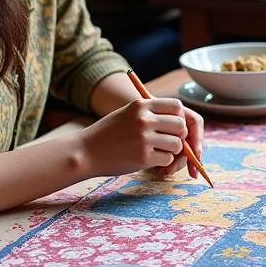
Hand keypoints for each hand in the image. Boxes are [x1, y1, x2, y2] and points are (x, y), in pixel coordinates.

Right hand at [81, 97, 203, 179]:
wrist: (85, 152)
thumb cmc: (108, 133)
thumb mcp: (127, 113)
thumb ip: (150, 113)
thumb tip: (180, 119)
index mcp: (141, 105)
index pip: (176, 106)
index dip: (179, 117)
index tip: (173, 126)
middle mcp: (144, 119)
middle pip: (181, 125)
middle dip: (179, 135)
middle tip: (168, 141)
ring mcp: (144, 138)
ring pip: (177, 144)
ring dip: (172, 151)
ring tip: (158, 151)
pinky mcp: (143, 157)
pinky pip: (167, 159)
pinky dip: (162, 161)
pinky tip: (150, 160)